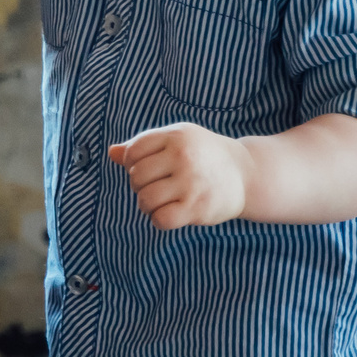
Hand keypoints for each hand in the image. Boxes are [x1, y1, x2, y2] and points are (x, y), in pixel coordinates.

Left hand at [110, 123, 249, 228]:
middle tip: (154, 187)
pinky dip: (158, 220)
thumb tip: (111, 153)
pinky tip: (168, 213)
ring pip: (145, 199)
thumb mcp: (176, 140)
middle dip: (138, 185)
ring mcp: (191, 183)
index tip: (146, 167)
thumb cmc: (202, 155)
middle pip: (136, 177)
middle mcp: (183, 157)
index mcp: (176, 137)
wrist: (245, 173)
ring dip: (146, 205)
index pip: (133, 151)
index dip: (132, 163)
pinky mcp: (197, 208)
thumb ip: (144, 145)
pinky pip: (161, 219)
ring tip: (159, 202)